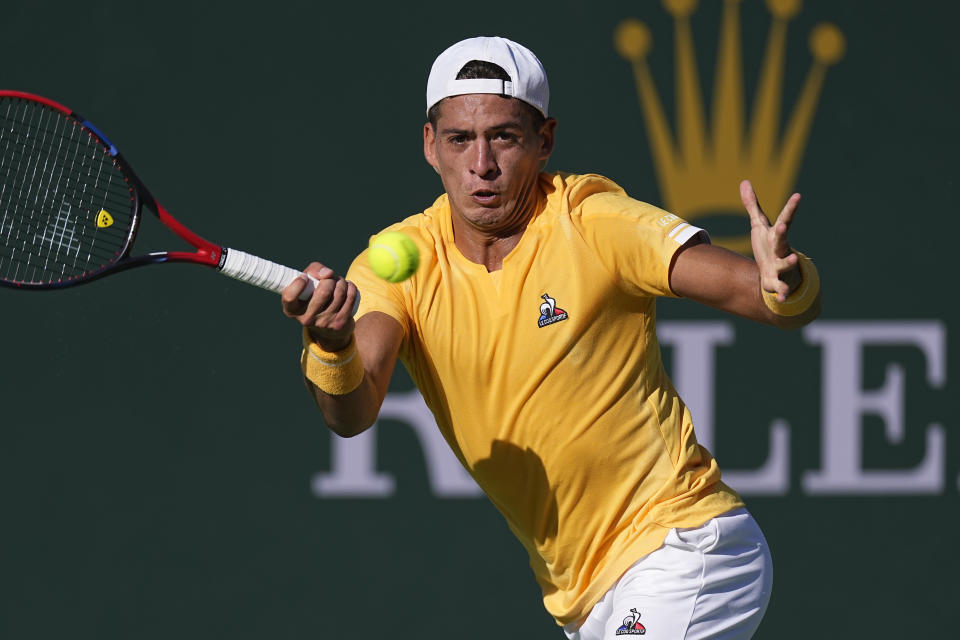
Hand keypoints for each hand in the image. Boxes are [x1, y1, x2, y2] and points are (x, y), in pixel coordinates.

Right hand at [281, 262, 358, 350]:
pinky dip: (351, 287)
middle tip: (329, 279)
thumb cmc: (313, 295)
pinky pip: (350, 298)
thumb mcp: (307, 282)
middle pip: (324, 292)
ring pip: (339, 293)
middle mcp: (306, 319)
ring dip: (341, 282)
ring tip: (339, 282)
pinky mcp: (339, 324)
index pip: (290, 296)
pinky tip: (348, 286)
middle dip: (330, 279)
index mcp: (291, 310)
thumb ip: (313, 270)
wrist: (327, 326)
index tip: (305, 278)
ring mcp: (323, 323)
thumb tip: (329, 274)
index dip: (298, 283)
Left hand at [741, 179, 801, 302]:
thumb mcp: (759, 225)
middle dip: (782, 233)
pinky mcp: (777, 282)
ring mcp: (781, 266)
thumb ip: (752, 205)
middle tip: (781, 226)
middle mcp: (781, 250)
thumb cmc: (768, 246)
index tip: (798, 196)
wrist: (776, 274)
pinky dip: (782, 293)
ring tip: (794, 257)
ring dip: (789, 261)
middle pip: (782, 239)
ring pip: (785, 264)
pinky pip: (781, 288)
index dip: (791, 208)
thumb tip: (745, 181)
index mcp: (776, 236)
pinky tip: (782, 299)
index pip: (784, 219)